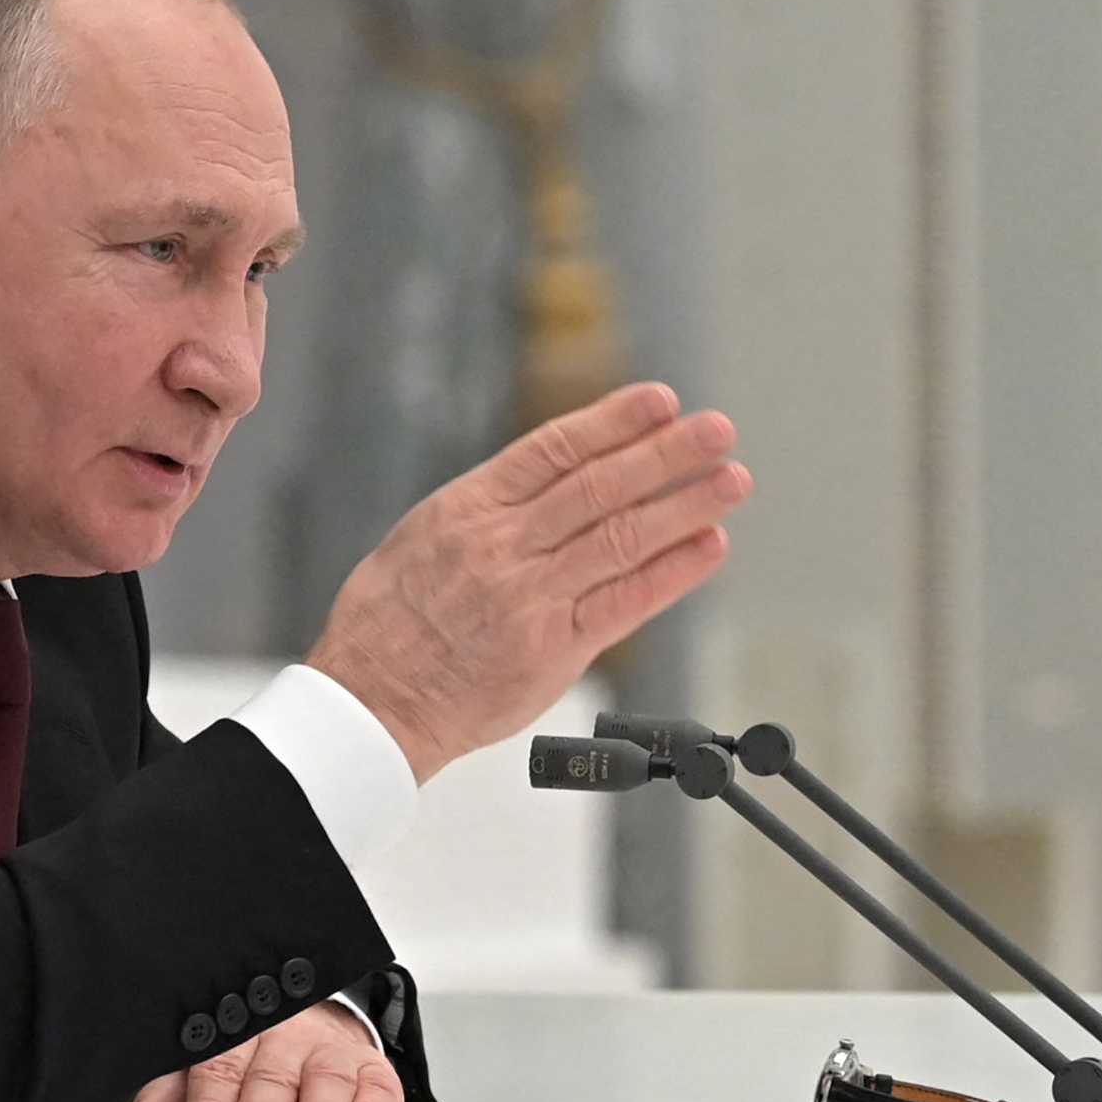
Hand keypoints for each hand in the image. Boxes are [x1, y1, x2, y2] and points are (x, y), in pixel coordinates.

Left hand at [112, 1002, 402, 1101]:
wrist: (313, 1035)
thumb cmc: (248, 1065)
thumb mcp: (199, 1078)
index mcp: (235, 1034)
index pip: (218, 1067)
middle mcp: (285, 1038)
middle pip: (270, 1076)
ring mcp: (330, 1054)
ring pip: (325, 1080)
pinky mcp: (372, 1074)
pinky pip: (377, 1092)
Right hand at [308, 382, 747, 781]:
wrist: (372, 701)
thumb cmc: (387, 624)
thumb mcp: (419, 540)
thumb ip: (487, 512)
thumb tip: (548, 480)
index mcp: (465, 510)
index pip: (553, 449)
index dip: (614, 421)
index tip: (660, 401)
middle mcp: (500, 547)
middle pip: (599, 486)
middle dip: (666, 452)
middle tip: (715, 429)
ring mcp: (528, 597)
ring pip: (621, 537)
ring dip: (685, 504)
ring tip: (730, 479)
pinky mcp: (551, 649)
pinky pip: (625, 603)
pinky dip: (673, 572)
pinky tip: (707, 545)